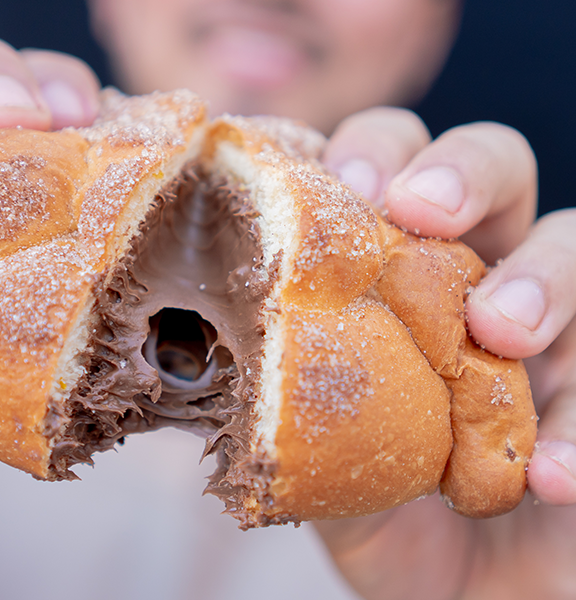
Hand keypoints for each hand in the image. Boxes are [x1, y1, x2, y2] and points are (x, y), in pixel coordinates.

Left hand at [316, 108, 575, 598]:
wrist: (454, 592)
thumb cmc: (377, 502)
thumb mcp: (316, 450)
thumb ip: (284, 398)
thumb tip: (203, 358)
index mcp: (398, 266)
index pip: (392, 166)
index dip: (376, 152)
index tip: (346, 185)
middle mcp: (481, 273)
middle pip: (496, 165)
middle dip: (465, 171)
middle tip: (424, 213)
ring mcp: (556, 327)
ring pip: (575, 242)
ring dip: (545, 278)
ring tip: (503, 334)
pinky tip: (552, 477)